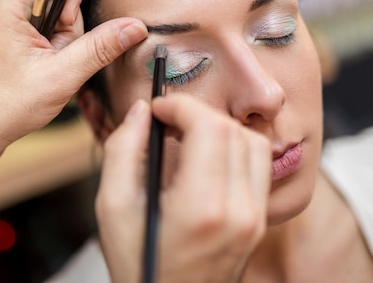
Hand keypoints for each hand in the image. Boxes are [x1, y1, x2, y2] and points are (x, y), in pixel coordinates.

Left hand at [0, 0, 147, 149]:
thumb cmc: (5, 107)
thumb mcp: (62, 77)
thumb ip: (100, 47)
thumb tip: (134, 27)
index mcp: (5, 5)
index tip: (66, 24)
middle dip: (67, 22)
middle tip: (57, 54)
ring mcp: (1, 18)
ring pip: (50, 8)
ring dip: (60, 37)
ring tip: (48, 65)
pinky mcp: (5, 32)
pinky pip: (40, 23)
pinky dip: (50, 43)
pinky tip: (43, 66)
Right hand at [96, 94, 270, 282]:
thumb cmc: (140, 266)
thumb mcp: (113, 208)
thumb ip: (123, 150)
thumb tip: (140, 112)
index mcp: (202, 208)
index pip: (210, 127)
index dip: (181, 106)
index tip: (158, 110)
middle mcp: (239, 212)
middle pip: (233, 130)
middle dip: (197, 113)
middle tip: (167, 121)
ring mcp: (254, 219)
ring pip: (254, 143)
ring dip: (219, 129)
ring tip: (187, 136)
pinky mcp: (259, 222)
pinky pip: (259, 167)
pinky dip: (235, 149)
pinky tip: (207, 157)